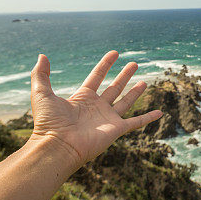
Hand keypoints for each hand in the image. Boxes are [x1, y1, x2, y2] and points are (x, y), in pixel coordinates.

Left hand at [28, 51, 161, 166]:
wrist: (57, 146)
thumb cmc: (48, 123)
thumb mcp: (41, 93)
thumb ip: (41, 74)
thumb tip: (42, 56)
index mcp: (82, 98)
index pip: (96, 77)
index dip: (105, 64)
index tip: (115, 53)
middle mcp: (96, 108)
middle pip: (114, 88)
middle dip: (124, 75)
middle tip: (134, 64)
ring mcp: (107, 119)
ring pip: (125, 102)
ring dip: (135, 92)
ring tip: (145, 81)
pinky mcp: (116, 130)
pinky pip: (135, 122)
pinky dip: (148, 118)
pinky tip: (159, 113)